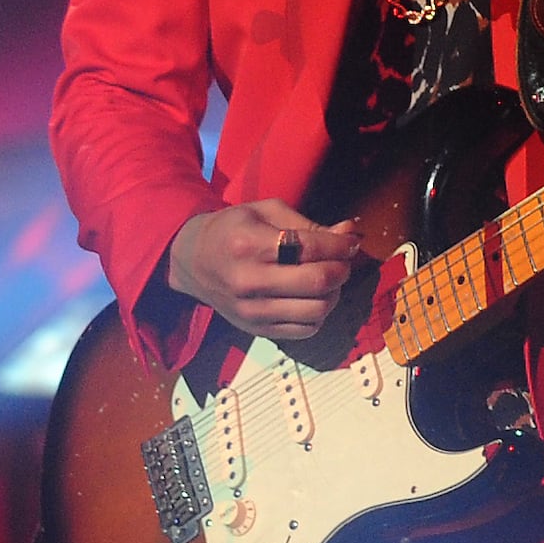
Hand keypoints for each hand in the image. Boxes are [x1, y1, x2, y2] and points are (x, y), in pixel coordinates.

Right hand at [166, 201, 364, 341]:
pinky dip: (319, 314)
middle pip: (317, 281)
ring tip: (328, 279)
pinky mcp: (256, 329)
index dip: (340, 245)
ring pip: (317, 310)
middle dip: (341, 268)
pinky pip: (305, 330)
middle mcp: (249, 281)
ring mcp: (252, 310)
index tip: (349, 241)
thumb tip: (350, 232)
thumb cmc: (232, 230)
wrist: (193, 262)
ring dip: (334, 293)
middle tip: (342, 260)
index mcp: (249, 244)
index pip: (311, 248)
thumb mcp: (265, 212)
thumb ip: (309, 223)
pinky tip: (313, 297)